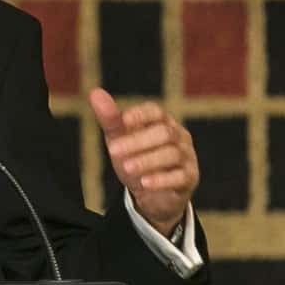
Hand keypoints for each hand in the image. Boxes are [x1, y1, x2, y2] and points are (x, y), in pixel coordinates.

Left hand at [89, 87, 198, 236]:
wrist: (150, 191)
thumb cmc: (134, 157)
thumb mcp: (120, 138)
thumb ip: (110, 118)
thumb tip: (94, 92)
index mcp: (161, 121)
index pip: (155, 111)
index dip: (140, 115)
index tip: (123, 121)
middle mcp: (178, 135)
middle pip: (164, 133)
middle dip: (137, 142)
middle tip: (113, 151)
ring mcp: (187, 156)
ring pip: (172, 154)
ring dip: (147, 161)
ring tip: (126, 168)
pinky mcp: (190, 177)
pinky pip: (180, 176)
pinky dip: (162, 180)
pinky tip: (145, 183)